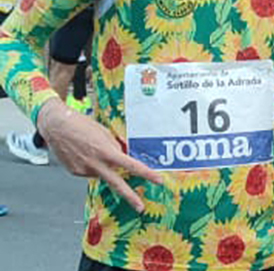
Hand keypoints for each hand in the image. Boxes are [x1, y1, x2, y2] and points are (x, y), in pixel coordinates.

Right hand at [37, 99, 162, 211]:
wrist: (56, 126)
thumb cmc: (81, 125)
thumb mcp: (105, 133)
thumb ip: (115, 147)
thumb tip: (123, 156)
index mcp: (106, 152)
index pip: (131, 166)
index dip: (146, 174)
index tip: (158, 180)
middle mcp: (95, 164)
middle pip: (117, 184)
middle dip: (130, 197)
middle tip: (141, 207)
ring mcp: (84, 170)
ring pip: (102, 173)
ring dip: (104, 167)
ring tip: (91, 149)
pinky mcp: (75, 172)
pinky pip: (90, 171)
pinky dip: (92, 165)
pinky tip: (84, 153)